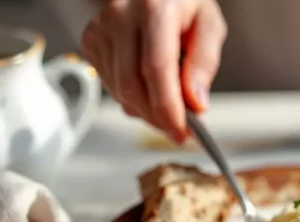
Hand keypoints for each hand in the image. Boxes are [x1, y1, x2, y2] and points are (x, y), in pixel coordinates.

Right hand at [81, 0, 226, 141]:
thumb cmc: (184, 3)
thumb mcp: (209, 25)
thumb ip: (204, 63)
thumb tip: (195, 103)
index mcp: (154, 8)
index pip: (156, 69)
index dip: (167, 108)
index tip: (182, 131)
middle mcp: (121, 15)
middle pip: (132, 86)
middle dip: (157, 117)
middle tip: (179, 129)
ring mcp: (101, 28)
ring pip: (119, 91)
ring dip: (146, 111)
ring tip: (169, 104)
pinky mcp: (91, 40)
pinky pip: (111, 86)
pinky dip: (132, 98)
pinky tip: (149, 88)